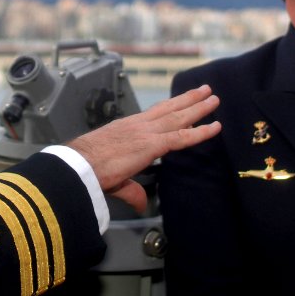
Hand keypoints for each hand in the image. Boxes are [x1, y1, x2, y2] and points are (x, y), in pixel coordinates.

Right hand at [69, 85, 220, 211]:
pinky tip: (215, 127)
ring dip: (198, 107)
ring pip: (178, 117)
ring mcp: (146, 132)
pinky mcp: (152, 144)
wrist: (79, 165)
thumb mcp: (114, 176)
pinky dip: (201, 132)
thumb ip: (132, 190)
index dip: (170, 108)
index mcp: (127, 128)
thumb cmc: (88, 168)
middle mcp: (138, 125)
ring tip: (213, 98)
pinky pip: (182, 137)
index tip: (183, 103)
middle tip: (205, 91)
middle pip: (169, 109)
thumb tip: (140, 204)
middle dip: (188, 99)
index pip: (154, 115)